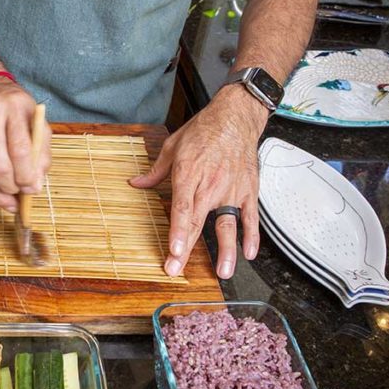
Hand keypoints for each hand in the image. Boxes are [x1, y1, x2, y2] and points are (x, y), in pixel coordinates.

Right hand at [0, 76, 51, 211]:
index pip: (20, 149)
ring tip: (10, 200)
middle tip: (21, 196)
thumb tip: (36, 185)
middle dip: (11, 187)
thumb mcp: (36, 121)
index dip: (26, 175)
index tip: (33, 190)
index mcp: (13, 107)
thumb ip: (41, 152)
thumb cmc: (15, 107)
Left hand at [130, 85, 266, 278]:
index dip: (178, 232)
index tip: (175, 251)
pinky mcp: (247, 191)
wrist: (235, 117)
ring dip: (226, 250)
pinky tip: (248, 252)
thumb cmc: (204, 130)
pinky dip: (252, 235)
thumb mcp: (173, 147)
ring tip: (223, 271)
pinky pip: (250, 217)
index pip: (182, 209)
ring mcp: (231, 190)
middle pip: (197, 223)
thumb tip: (136, 183)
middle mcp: (210, 185)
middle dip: (187, 250)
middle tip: (177, 269)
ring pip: (227, 225)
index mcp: (189, 174)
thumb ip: (155, 171)